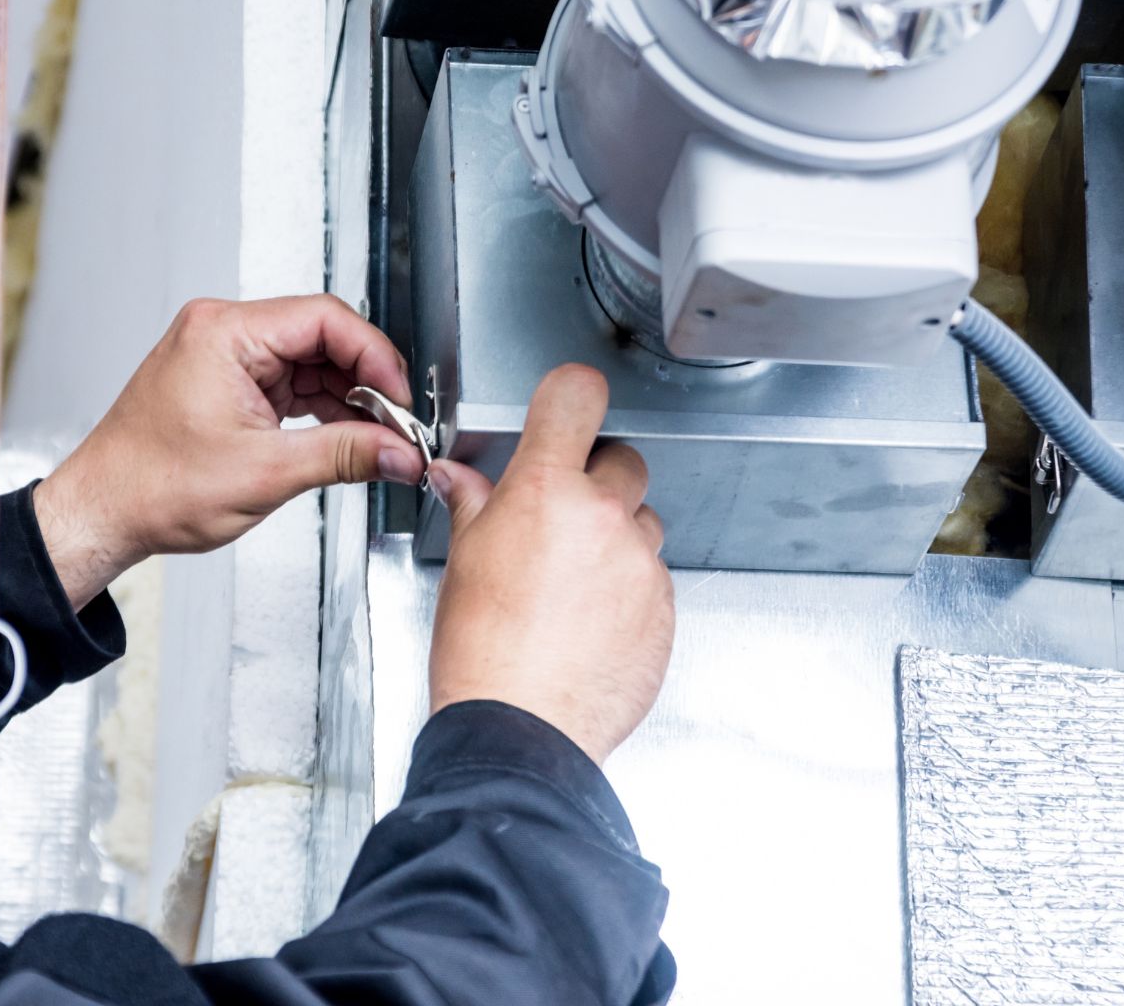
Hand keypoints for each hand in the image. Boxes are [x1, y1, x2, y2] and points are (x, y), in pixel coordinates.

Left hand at [34, 295, 422, 604]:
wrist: (102, 514)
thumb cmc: (151, 488)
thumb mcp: (265, 473)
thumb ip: (344, 455)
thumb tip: (398, 450)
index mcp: (223, 332)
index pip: (325, 319)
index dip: (374, 357)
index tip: (399, 398)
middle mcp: (221, 332)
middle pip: (322, 336)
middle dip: (365, 381)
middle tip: (397, 424)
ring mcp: (224, 356)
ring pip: (310, 361)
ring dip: (346, 399)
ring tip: (376, 439)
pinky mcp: (226, 382)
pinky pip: (289, 382)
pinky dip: (320, 409)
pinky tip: (344, 437)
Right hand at [425, 364, 672, 764]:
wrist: (519, 728)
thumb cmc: (483, 652)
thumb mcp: (465, 561)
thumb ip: (474, 505)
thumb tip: (459, 479)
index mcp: (545, 490)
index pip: (576, 397)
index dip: (572, 396)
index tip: (569, 406)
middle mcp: (603, 516)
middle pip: (622, 460)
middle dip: (595, 480)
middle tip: (560, 518)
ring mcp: (640, 563)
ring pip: (641, 521)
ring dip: (615, 537)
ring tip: (571, 581)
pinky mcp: (664, 607)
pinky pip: (652, 576)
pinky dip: (628, 588)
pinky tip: (589, 620)